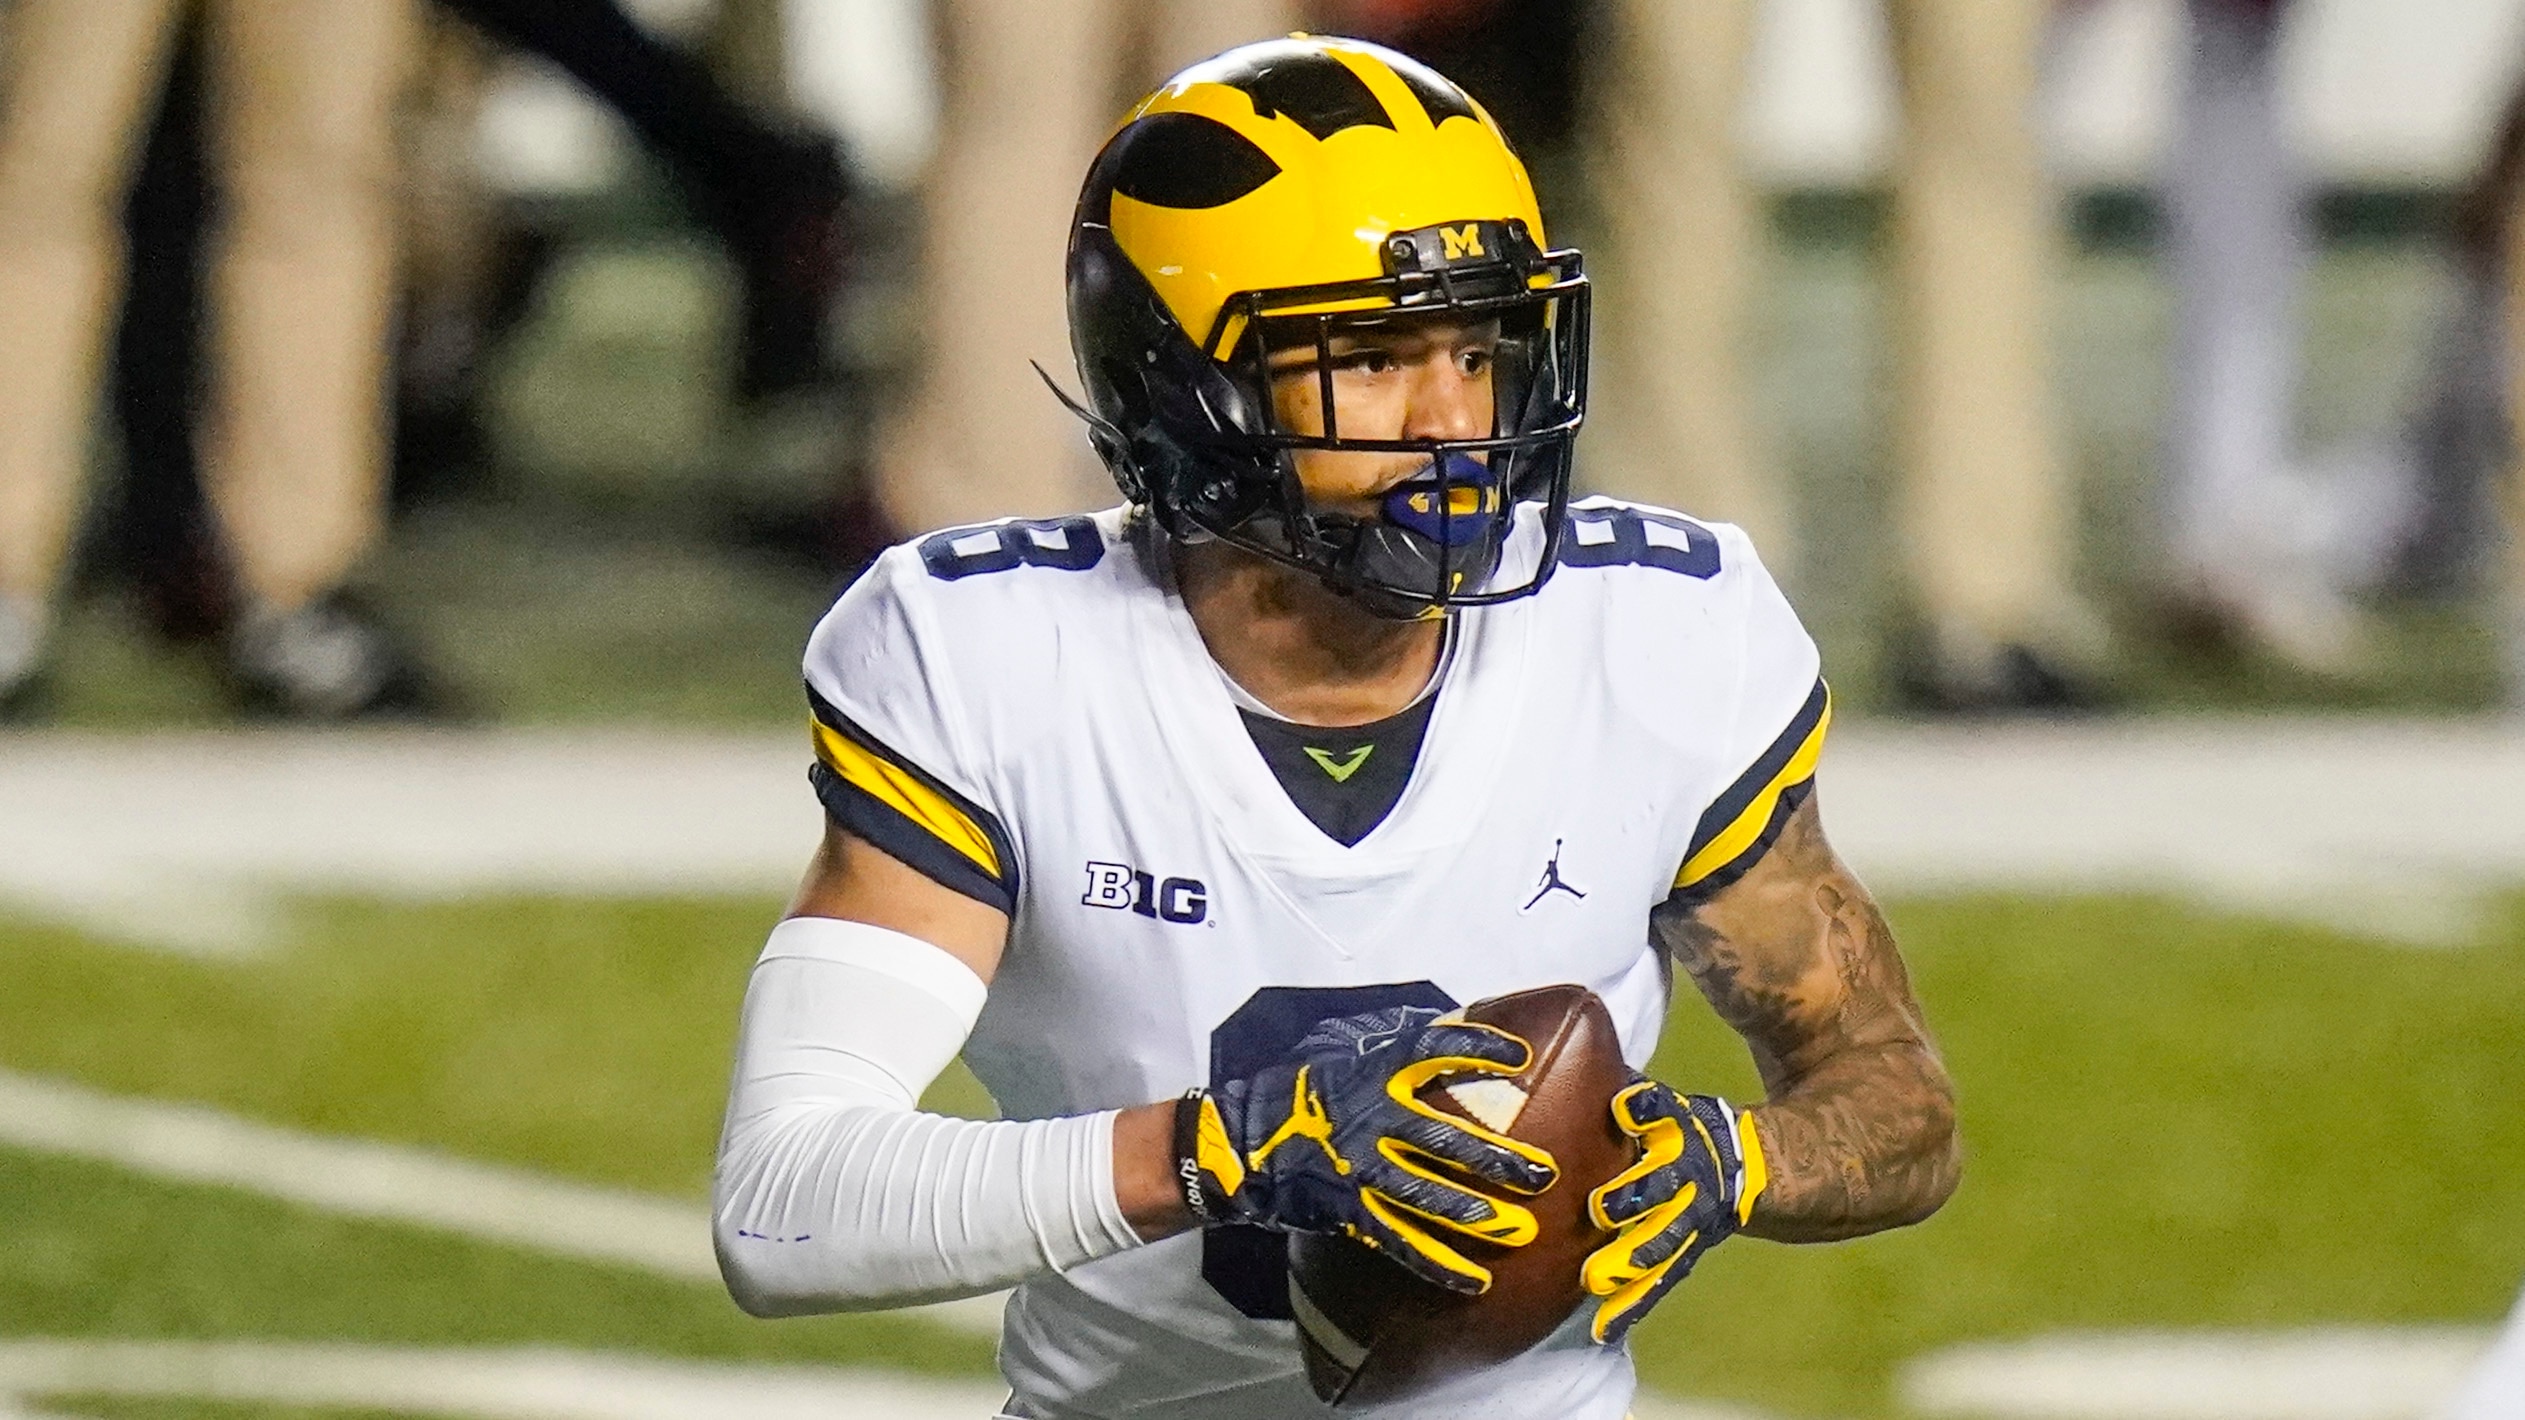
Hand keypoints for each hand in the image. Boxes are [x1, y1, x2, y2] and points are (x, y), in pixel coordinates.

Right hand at [1176, 1007, 1559, 1292]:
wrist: (1240, 1145)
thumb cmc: (1299, 1097)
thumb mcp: (1343, 1060)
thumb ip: (1393, 1057)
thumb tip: (1449, 1037)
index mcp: (1373, 1075)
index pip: (1432, 1052)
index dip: (1477, 1050)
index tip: (1520, 1056)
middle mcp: (1371, 1120)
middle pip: (1445, 1137)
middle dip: (1496, 1157)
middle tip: (1544, 1172)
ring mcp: (1360, 1168)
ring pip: (1428, 1194)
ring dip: (1476, 1213)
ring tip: (1521, 1229)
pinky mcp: (1349, 1209)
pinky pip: (1400, 1242)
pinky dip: (1438, 1264)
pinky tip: (1476, 1282)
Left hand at [1582, 1078, 1765, 1344]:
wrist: (1745, 1165)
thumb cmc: (1669, 1125)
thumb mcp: (1655, 1096)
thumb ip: (1611, 1078)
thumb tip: (1546, 1035)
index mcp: (1676, 1127)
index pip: (1663, 1111)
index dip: (1647, 1108)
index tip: (1627, 1107)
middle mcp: (1685, 1172)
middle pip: (1661, 1184)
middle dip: (1633, 1196)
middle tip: (1601, 1210)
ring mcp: (1688, 1218)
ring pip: (1662, 1241)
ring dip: (1630, 1258)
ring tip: (1596, 1279)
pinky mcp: (1685, 1253)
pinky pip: (1658, 1283)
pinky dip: (1632, 1305)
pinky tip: (1603, 1329)